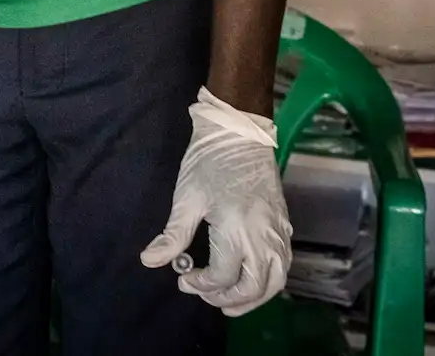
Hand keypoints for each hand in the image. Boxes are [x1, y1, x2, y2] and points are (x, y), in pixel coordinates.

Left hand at [141, 87, 291, 316]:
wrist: (240, 133)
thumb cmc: (208, 162)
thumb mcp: (186, 197)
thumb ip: (172, 234)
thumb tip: (149, 260)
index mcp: (237, 229)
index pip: (223, 275)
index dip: (202, 285)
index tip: (182, 280)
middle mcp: (264, 236)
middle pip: (253, 286)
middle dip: (227, 298)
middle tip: (204, 295)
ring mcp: (279, 233)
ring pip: (275, 281)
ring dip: (253, 298)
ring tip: (228, 302)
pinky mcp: (285, 227)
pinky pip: (284, 266)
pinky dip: (269, 282)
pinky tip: (251, 282)